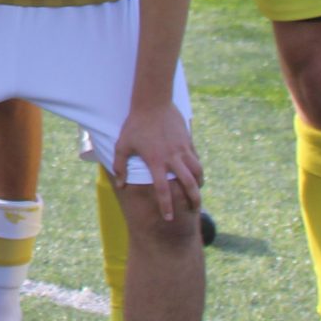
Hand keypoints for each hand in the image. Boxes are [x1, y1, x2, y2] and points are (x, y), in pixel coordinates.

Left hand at [111, 102, 202, 221]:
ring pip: (197, 171)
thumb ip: (120, 166)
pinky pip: (196, 159)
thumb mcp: (122, 144)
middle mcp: (172, 158)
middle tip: (194, 210)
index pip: (163, 190)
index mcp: (156, 162)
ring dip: (199, 183)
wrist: (153, 102)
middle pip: (188, 184)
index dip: (166, 206)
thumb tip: (121, 185)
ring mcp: (182, 149)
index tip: (169, 218)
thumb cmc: (135, 124)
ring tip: (197, 192)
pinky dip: (197, 168)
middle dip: (193, 199)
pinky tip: (196, 173)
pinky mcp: (188, 141)